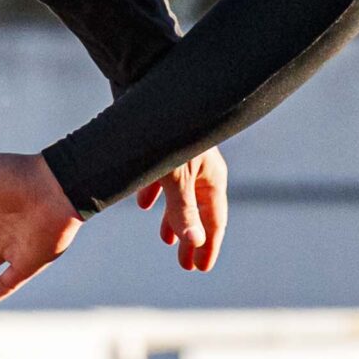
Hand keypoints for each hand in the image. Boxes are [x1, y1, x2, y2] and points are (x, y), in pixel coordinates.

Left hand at [137, 146, 228, 271]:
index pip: (215, 221)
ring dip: (173, 220)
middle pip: (198, 212)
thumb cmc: (170, 135)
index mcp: (212, 178)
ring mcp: (183, 160)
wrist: (155, 90)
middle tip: (186, 265)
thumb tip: (195, 242)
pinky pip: (161, 179)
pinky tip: (144, 204)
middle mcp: (200, 170)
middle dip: (191, 238)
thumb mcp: (177, 177)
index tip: (202, 268)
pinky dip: (155, 196)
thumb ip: (184, 208)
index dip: (209, 246)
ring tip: (166, 240)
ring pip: (179, 197)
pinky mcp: (162, 151)